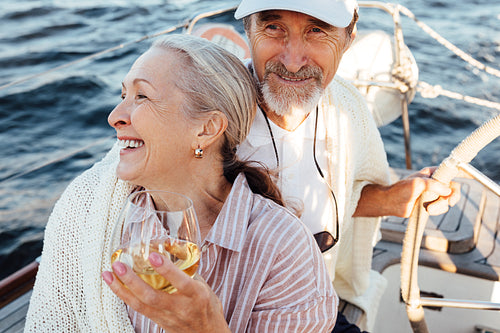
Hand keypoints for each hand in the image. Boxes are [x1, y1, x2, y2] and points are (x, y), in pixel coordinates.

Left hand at [102, 252, 229, 332]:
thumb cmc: (208, 308)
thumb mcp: (205, 287)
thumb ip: (188, 271)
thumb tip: (169, 250)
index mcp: (196, 295)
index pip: (180, 282)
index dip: (166, 269)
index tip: (152, 255)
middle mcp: (180, 307)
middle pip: (152, 296)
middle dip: (132, 280)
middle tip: (119, 265)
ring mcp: (167, 317)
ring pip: (140, 305)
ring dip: (121, 289)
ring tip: (108, 274)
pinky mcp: (158, 322)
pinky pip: (138, 309)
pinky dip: (125, 296)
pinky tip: (115, 286)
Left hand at [354, 167, 460, 217]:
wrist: (390, 203)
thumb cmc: (400, 190)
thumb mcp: (417, 184)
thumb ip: (434, 185)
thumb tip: (448, 192)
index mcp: (431, 173)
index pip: (449, 170)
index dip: (459, 173)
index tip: (465, 179)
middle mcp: (434, 182)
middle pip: (453, 188)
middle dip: (452, 196)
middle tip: (450, 202)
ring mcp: (433, 193)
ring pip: (448, 200)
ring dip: (440, 206)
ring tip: (428, 208)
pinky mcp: (431, 203)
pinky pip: (442, 207)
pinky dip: (437, 210)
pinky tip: (426, 210)